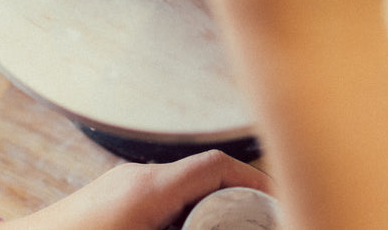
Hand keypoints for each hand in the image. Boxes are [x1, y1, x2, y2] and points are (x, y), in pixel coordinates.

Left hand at [0, 149, 270, 229]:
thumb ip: (189, 228)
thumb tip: (216, 226)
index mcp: (151, 188)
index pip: (216, 165)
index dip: (254, 178)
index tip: (279, 202)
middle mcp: (138, 176)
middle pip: (202, 173)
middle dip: (235, 195)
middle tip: (259, 219)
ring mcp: (121, 182)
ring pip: (180, 185)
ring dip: (206, 204)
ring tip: (226, 226)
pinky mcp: (109, 196)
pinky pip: (158, 195)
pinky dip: (181, 210)